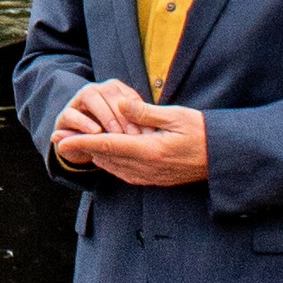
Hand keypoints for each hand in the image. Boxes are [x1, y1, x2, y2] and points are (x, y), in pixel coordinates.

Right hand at [50, 76, 150, 163]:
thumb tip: (155, 127)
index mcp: (115, 90)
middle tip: (134, 135)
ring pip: (91, 97)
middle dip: (123, 115)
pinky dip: (83, 122)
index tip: (149, 132)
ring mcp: (79, 100)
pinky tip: (95, 133)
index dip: (139, 112)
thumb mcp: (128, 130)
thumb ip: (139, 123)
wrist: (84, 148)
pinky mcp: (65, 114)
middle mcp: (97, 90)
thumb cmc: (112, 136)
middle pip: (110, 93)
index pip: (128, 95)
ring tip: (116, 134)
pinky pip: (72, 114)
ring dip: (105, 115)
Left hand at [60, 92, 211, 188]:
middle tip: (58, 137)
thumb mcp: (176, 115)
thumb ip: (145, 112)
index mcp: (150, 150)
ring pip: (112, 167)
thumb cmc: (204, 132)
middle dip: (80, 149)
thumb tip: (119, 102)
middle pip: (104, 159)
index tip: (61, 139)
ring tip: (74, 145)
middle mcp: (146, 167)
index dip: (81, 142)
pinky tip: (103, 156)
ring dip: (92, 157)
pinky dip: (109, 164)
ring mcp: (150, 176)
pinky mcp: (154, 179)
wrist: (224, 158)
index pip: (107, 146)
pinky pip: (124, 173)